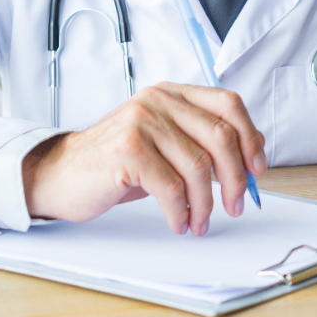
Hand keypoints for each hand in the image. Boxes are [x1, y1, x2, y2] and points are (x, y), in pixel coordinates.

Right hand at [23, 82, 266, 236]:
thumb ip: (201, 140)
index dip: (250, 137)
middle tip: (237, 204)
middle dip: (235, 177)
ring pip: (198, 166)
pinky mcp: (127, 150)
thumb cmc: (116, 163)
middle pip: (220, 136)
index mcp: (172, 94)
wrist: (60, 174)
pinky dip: (181, 211)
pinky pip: (171, 187)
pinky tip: (178, 222)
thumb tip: (251, 155)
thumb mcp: (163, 143)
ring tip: (200, 222)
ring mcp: (142, 122)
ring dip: (206, 203)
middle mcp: (159, 100)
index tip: (257, 169)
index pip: (229, 104)